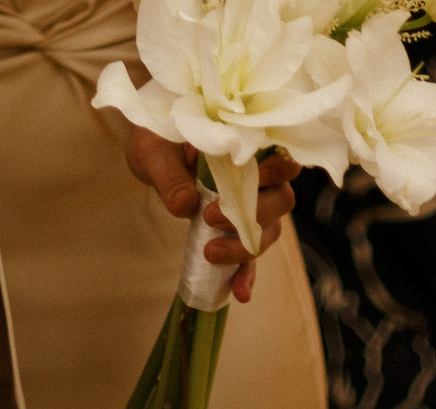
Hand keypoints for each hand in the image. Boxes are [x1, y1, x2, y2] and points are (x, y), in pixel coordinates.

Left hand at [125, 127, 295, 302]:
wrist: (153, 157)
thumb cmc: (159, 142)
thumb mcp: (154, 151)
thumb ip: (169, 175)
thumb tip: (185, 206)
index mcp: (246, 147)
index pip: (282, 158)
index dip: (276, 171)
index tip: (249, 179)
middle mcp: (258, 178)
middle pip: (281, 200)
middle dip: (253, 214)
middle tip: (211, 218)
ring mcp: (250, 208)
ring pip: (269, 231)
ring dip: (245, 247)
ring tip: (210, 253)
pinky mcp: (235, 233)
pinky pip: (249, 257)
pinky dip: (245, 275)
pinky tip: (239, 293)